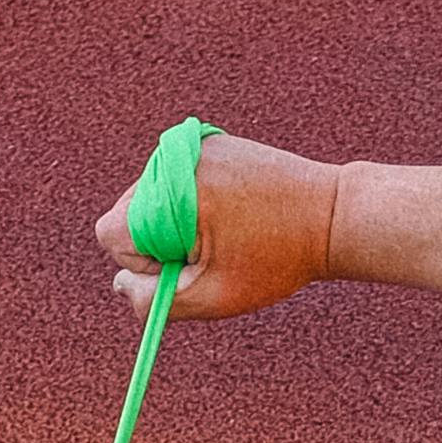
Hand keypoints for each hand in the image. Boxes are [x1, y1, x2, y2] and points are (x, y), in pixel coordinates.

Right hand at [93, 132, 342, 318]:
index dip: (144, 262)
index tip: (191, 263)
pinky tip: (231, 209)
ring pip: (148, 196)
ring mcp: (189, 145)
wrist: (330, 214)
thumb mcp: (214, 297)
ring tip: (227, 229)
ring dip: (174, 221)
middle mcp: (172, 161)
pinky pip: (173, 179)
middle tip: (213, 249)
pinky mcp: (206, 141)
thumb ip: (155, 301)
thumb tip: (119, 284)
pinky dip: (192, 199)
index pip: (111, 234)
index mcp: (170, 196)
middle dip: (158, 240)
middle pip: (126, 212)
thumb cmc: (276, 261)